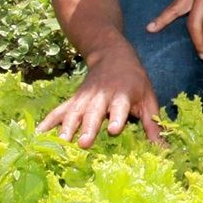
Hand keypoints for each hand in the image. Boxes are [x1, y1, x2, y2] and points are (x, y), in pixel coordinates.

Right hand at [37, 44, 162, 146]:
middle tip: (83, 144)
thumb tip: (166, 148)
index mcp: (122, 95)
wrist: (112, 54)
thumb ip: (154, 123)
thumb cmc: (135, 80)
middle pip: (93, 113)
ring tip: (60, 145)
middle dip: (88, 127)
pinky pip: (58, 112)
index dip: (117, 117)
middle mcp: (101, 96)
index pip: (119, 107)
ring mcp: (84, 98)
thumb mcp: (148, 98)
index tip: (114, 129)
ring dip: (66, 128)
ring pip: (73, 113)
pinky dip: (47, 123)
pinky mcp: (72, 100)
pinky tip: (36, 135)